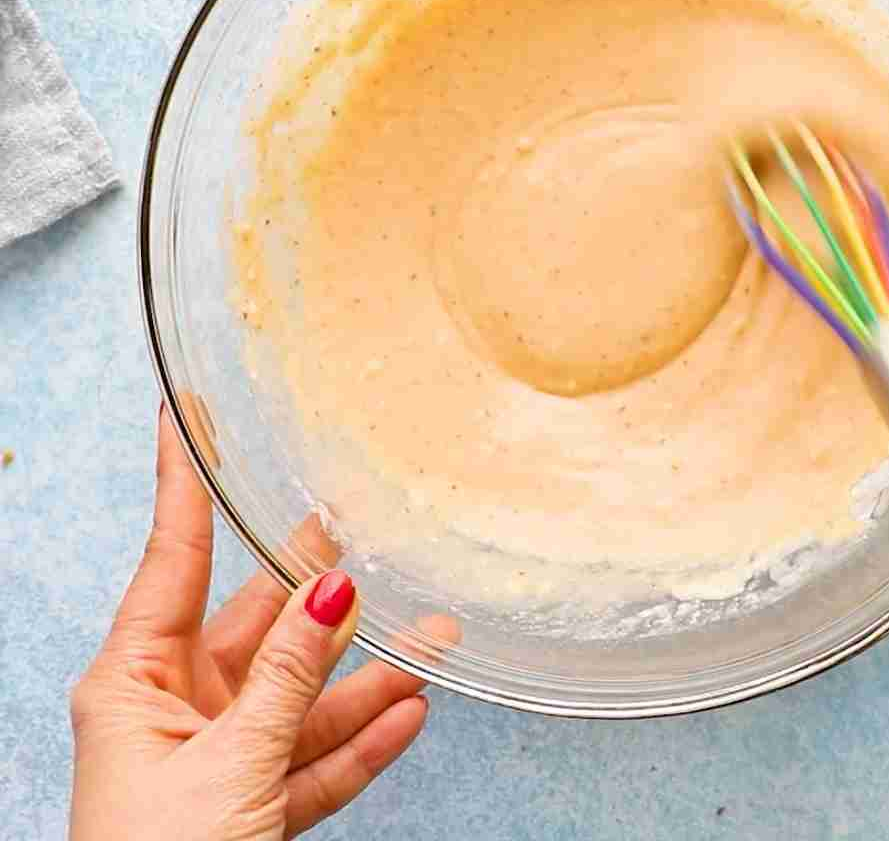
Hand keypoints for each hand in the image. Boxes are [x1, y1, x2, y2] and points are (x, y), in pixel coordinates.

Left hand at [69, 410, 427, 839]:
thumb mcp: (231, 762)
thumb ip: (290, 676)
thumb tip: (333, 589)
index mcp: (132, 683)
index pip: (172, 557)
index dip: (185, 481)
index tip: (189, 410)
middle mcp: (169, 712)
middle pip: (252, 624)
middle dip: (315, 582)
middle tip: (357, 518)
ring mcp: (212, 765)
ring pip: (299, 697)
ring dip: (366, 669)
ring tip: (435, 626)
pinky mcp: (248, 817)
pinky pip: (312, 762)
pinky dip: (361, 740)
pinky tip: (412, 704)